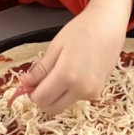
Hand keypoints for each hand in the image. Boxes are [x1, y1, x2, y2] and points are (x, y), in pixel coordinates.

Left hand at [21, 0, 133, 114]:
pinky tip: (76, 72)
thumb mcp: (56, 47)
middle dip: (43, 98)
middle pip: (52, 108)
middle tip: (43, 79)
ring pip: (63, 104)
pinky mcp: (98, 92)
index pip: (40, 99)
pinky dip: (70, 91)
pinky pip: (76, 98)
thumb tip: (24, 83)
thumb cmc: (81, 31)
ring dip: (57, 95)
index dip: (32, 92)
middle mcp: (80, 89)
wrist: (109, 26)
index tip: (31, 81)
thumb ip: (40, 69)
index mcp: (66, 76)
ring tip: (62, 71)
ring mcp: (91, 93)